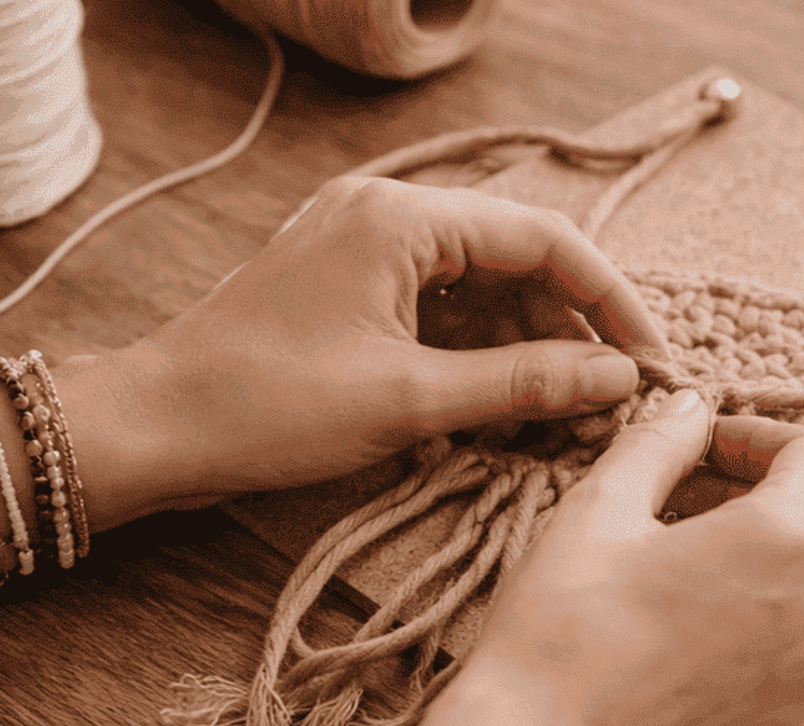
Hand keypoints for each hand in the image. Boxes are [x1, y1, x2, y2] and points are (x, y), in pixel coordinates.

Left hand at [66, 176, 662, 520]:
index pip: (545, 239)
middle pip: (519, 263)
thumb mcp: (413, 400)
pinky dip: (480, 361)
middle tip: (612, 401)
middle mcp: (387, 216)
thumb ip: (528, 383)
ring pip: (485, 293)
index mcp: (402, 218)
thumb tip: (622, 379)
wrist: (151, 430)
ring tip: (562, 420)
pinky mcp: (353, 292)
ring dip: (528, 353)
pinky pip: (443, 315)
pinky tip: (503, 415)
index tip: (652, 361)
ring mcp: (366, 251)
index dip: (611, 301)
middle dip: (571, 333)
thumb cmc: (265, 406)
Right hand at [419, 391, 803, 725]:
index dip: (759, 434)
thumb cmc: (564, 625)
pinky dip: (774, 611)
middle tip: (696, 491)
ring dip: (780, 549)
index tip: (704, 444)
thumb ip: (663, 443)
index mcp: (791, 540)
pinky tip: (699, 616)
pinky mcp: (795, 718)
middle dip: (777, 488)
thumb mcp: (602, 507)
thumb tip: (693, 408)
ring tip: (694, 552)